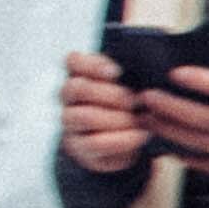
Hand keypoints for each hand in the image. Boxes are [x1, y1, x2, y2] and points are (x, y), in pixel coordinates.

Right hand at [57, 50, 151, 179]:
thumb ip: (126, 75)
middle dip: (110, 94)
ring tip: (137, 121)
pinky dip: (121, 139)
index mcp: (79, 75)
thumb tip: (134, 73)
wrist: (126, 141)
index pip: (73, 61)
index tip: (116, 72)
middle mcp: (69, 97)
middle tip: (133, 102)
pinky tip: (139, 136)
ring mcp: (70, 122)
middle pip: (76, 88)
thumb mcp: (129, 85)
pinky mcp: (78, 146)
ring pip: (84, 116)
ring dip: (116, 118)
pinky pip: (94, 143)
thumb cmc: (128, 105)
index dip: (92, 65)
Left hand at [143, 35, 208, 191]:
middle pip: (207, 119)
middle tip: (149, 96)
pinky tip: (167, 144)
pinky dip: (185, 156)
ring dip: (171, 130)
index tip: (177, 72)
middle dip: (174, 108)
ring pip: (201, 142)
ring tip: (148, 117)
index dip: (203, 81)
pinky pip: (207, 164)